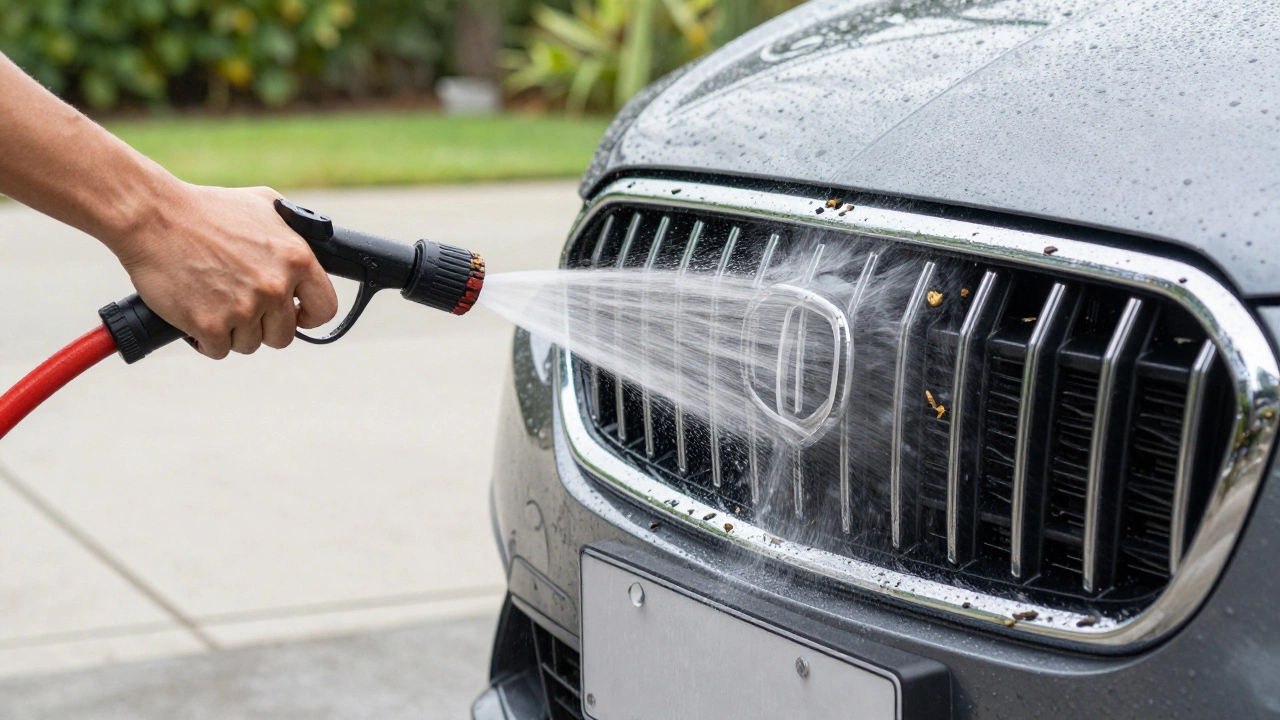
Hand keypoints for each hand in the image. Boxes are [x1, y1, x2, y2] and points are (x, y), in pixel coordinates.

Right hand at [113, 183, 338, 358]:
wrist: (154, 216)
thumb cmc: (207, 208)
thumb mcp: (265, 206)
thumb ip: (295, 234)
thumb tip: (312, 254)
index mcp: (297, 259)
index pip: (324, 309)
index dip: (308, 316)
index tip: (295, 315)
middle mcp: (275, 287)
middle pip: (283, 336)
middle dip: (264, 326)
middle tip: (241, 306)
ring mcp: (244, 309)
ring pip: (250, 345)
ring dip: (233, 331)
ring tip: (214, 302)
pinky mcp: (210, 325)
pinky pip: (218, 350)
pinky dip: (205, 339)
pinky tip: (196, 314)